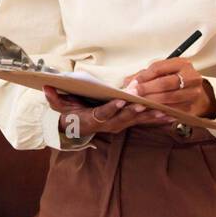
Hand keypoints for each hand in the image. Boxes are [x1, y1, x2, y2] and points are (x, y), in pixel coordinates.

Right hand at [43, 86, 172, 138]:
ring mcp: (120, 125)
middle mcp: (108, 124)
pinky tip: (170, 117)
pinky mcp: (127, 124)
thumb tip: (45, 86)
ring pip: (136, 121)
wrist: (78, 129)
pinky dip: (156, 119)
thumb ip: (53, 97)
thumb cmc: (70, 114)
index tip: (121, 100)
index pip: (103, 113)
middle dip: (135, 109)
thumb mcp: (59, 106)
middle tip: (146, 101)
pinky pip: (143, 122)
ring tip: (164, 112)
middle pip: (123, 117)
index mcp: (93, 118)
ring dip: (150, 116)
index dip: (112, 108)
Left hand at [122, 57, 215, 119]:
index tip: (132, 84)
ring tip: (137, 105)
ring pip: (169, 98)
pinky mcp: (192, 108)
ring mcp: (193, 93)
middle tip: (132, 95)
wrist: (194, 93)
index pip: (159, 68)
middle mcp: (191, 77)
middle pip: (165, 83)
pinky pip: (173, 111)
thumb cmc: (172, 80)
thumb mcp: (160, 73)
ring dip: (151, 102)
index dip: (144, 76)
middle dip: (146, 90)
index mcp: (181, 64)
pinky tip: (150, 112)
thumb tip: (127, 84)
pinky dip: (160, 112)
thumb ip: (143, 76)